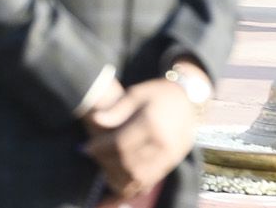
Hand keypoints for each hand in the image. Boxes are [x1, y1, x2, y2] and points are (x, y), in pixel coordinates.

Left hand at [81, 79, 196, 201]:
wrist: (189, 100)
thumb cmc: (158, 93)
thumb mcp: (136, 94)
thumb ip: (116, 110)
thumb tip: (95, 120)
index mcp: (151, 124)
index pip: (121, 144)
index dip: (101, 148)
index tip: (86, 148)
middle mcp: (163, 143)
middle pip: (130, 163)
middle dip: (107, 163)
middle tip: (93, 158)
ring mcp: (170, 155)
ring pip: (141, 176)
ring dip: (120, 178)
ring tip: (104, 171)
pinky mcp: (173, 162)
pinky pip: (152, 179)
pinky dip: (135, 183)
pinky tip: (122, 179)